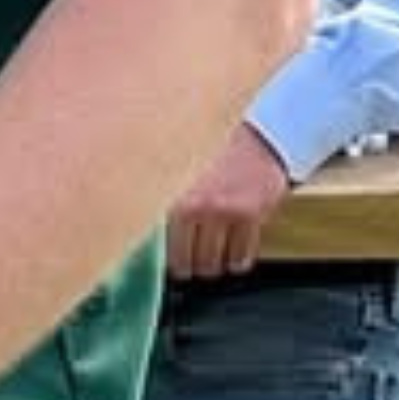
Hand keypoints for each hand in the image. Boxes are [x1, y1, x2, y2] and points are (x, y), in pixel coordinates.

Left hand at [162, 128, 292, 283]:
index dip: (160, 260)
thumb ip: (161, 207)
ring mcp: (223, 211)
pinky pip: (240, 258)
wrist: (260, 133)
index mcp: (167, 196)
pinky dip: (236, 261)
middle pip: (184, 264)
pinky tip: (233, 252)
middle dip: (187, 266)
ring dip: (212, 265)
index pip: (154, 249)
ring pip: (212, 265)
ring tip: (212, 254)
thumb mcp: (176, 174)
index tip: (165, 261)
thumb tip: (138, 243)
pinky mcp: (250, 215)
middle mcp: (193, 204)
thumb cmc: (213, 155)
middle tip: (191, 259)